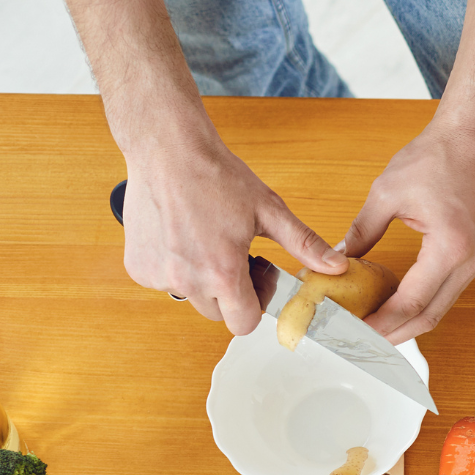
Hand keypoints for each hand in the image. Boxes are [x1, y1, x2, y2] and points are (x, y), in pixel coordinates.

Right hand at [122, 141, 345, 334]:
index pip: (242, 324)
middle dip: (229, 292)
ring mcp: (157, 275)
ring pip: (190, 297)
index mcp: (221, 272)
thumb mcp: (269, 210)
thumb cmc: (216, 176)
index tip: (255, 278)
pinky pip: (163, 281)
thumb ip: (303, 244)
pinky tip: (182, 236)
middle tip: (234, 255)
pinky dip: (174, 267)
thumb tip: (336, 266)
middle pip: (217, 312)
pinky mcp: (137, 266)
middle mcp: (186, 280)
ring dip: (201, 279)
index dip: (254, 304)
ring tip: (207, 240)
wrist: (167, 150)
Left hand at [344, 122, 474, 343]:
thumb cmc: (432, 160)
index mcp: (449, 247)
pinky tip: (394, 306)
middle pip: (429, 317)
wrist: (467, 141)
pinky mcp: (472, 258)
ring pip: (439, 310)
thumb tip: (336, 262)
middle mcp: (468, 261)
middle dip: (394, 335)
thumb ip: (361, 234)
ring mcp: (474, 262)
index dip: (381, 323)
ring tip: (374, 330)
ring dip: (407, 323)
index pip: (411, 301)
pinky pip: (445, 293)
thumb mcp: (385, 195)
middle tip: (361, 344)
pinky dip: (419, 305)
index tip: (354, 332)